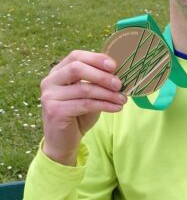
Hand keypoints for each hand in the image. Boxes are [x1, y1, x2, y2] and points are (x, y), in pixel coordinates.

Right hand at [40, 51, 126, 165]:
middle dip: (101, 75)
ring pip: (84, 89)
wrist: (63, 142)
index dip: (96, 58)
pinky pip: (85, 104)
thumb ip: (96, 81)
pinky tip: (117, 108)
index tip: (114, 65)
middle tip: (119, 84)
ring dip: (107, 93)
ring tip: (123, 99)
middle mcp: (50, 82)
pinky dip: (104, 105)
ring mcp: (50, 96)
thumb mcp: (88, 94)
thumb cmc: (78, 115)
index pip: (75, 56)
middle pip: (77, 68)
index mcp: (57, 72)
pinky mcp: (55, 111)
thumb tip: (119, 71)